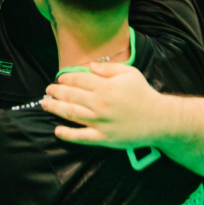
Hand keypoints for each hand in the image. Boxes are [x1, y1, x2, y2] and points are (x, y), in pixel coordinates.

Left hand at [40, 62, 165, 147]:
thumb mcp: (129, 73)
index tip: (59, 79)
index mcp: (105, 87)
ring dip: (55, 108)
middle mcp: (100, 104)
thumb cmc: (144, 94)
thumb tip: (90, 66)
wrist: (159, 119)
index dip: (66, 79)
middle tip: (47, 90)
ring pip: (71, 114)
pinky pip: (82, 137)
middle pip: (71, 96)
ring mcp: (100, 122)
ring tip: (44, 104)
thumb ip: (108, 69)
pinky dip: (68, 134)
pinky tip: (57, 131)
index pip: (78, 80)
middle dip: (56, 92)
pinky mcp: (103, 138)